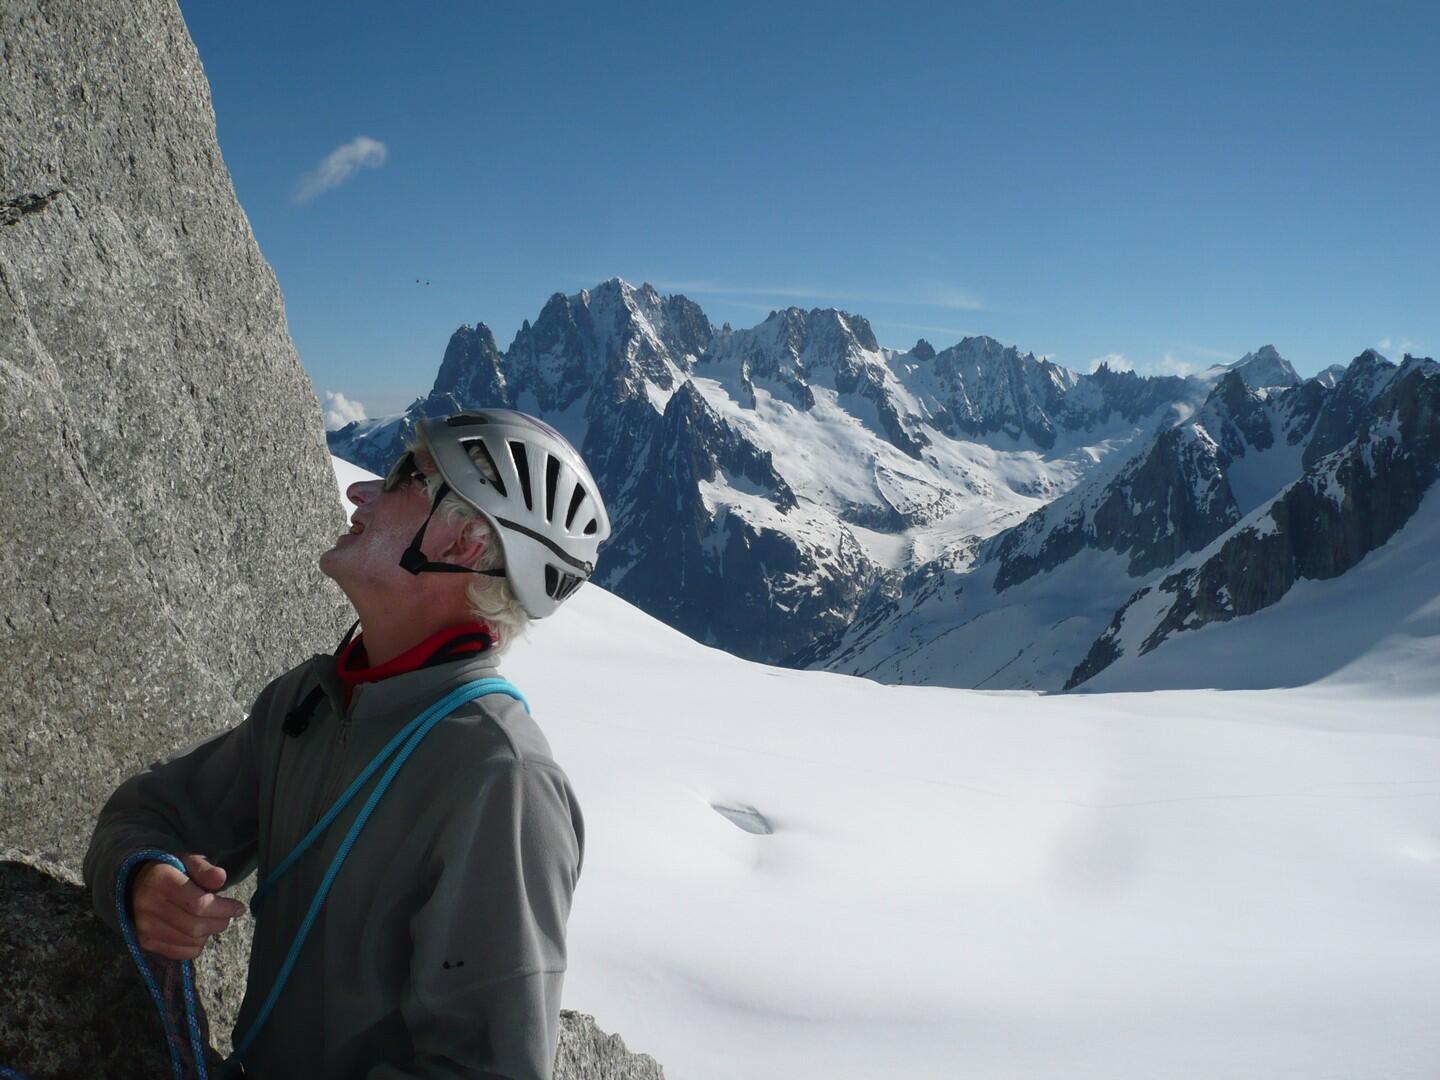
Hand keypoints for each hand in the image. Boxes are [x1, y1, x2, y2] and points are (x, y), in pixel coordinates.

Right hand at [130, 853, 247, 960]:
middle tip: (228, 915)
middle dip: (220, 922)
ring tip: (211, 920)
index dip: (224, 909)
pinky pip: (181, 953)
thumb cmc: (170, 872)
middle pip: (195, 926)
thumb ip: (205, 869)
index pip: (198, 904)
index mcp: (161, 881)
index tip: (239, 908)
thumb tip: (221, 879)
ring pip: (190, 941)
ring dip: (209, 933)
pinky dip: (196, 945)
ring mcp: (145, 927)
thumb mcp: (188, 861)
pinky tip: (198, 931)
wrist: (136, 885)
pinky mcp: (145, 942)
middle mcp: (149, 906)